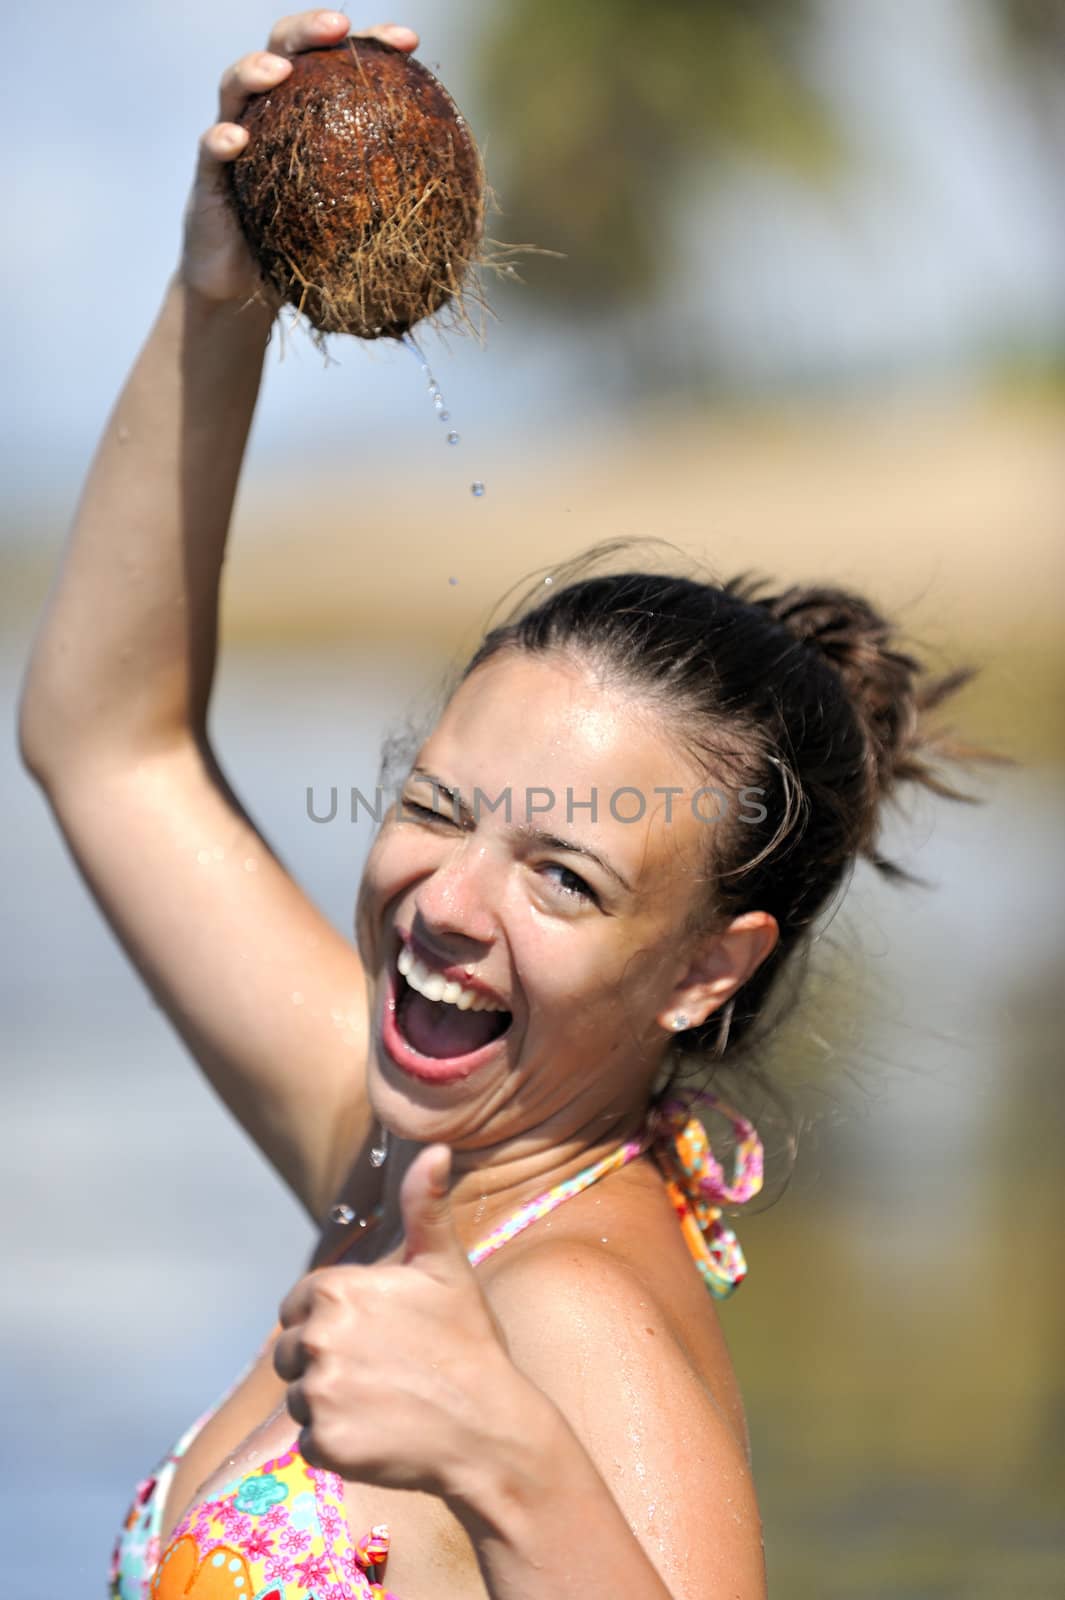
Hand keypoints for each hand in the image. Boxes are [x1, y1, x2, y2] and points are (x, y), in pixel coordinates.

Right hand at [181, 12, 419, 304]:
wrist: (244, 288)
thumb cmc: (304, 253)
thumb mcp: (352, 228)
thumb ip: (388, 206)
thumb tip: (460, 209)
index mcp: (307, 116)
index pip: (336, 66)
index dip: (370, 45)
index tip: (408, 43)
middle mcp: (269, 113)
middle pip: (284, 50)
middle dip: (310, 30)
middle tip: (339, 28)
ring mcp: (235, 136)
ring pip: (238, 83)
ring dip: (258, 69)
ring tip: (281, 71)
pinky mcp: (209, 174)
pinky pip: (211, 148)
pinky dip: (222, 139)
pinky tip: (237, 139)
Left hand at [274, 1144, 524, 1501]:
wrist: (490, 1428)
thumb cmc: (467, 1341)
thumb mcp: (447, 1267)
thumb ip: (426, 1205)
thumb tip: (435, 1147)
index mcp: (337, 1290)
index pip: (299, 1306)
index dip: (333, 1319)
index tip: (376, 1333)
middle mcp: (318, 1339)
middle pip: (292, 1353)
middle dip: (327, 1361)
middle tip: (384, 1369)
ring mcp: (319, 1394)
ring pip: (300, 1397)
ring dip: (332, 1402)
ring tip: (385, 1400)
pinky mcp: (323, 1444)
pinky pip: (310, 1441)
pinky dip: (338, 1442)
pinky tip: (380, 1432)